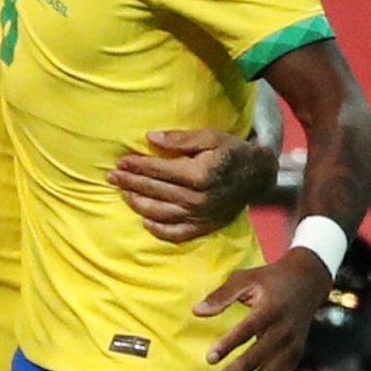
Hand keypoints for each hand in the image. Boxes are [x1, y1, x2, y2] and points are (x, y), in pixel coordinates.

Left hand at [111, 128, 278, 242]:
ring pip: (159, 213)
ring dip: (138, 204)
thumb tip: (150, 138)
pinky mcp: (203, 227)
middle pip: (154, 191)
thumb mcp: (210, 136)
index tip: (120, 161)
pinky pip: (175, 233)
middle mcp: (197, 199)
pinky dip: (158, 229)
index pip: (157, 170)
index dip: (136, 165)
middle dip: (130, 182)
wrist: (258, 176)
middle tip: (112, 177)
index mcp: (198, 175)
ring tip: (123, 194)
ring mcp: (199, 216)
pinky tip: (145, 220)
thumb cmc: (231, 152)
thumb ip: (180, 138)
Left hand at [194, 248, 334, 370]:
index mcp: (272, 309)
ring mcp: (293, 346)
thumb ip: (222, 295)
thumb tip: (197, 312)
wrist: (307, 281)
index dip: (229, 344)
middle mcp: (285, 330)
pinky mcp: (296, 356)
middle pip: (258, 358)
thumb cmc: (270, 280)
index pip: (249, 329)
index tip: (209, 359)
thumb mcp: (246, 278)